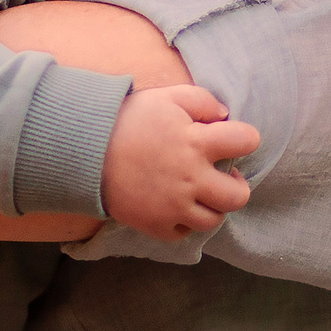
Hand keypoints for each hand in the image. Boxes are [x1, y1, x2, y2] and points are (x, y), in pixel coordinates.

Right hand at [101, 83, 257, 237]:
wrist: (83, 149)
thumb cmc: (127, 119)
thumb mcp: (165, 97)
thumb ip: (201, 100)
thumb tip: (224, 115)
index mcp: (196, 142)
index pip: (246, 141)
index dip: (245, 138)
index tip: (235, 140)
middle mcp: (190, 178)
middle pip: (238, 196)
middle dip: (236, 186)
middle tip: (223, 177)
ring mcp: (173, 205)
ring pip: (214, 220)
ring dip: (211, 206)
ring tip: (198, 192)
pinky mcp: (155, 224)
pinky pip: (184, 232)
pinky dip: (184, 221)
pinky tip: (175, 204)